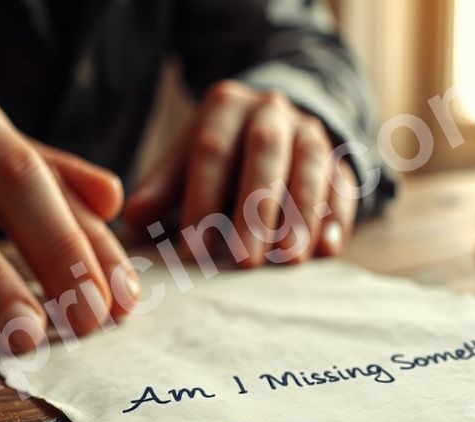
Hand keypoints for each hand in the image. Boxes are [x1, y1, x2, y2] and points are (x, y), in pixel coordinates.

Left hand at [124, 81, 357, 266]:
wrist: (274, 122)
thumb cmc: (219, 153)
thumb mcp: (186, 159)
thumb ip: (163, 188)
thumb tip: (132, 220)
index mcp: (225, 106)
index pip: (211, 150)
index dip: (201, 200)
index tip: (192, 251)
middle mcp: (271, 111)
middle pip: (264, 154)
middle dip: (254, 210)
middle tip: (244, 262)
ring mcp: (311, 132)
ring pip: (310, 168)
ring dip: (301, 216)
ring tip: (288, 260)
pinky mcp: (339, 158)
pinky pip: (342, 184)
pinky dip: (336, 217)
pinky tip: (327, 249)